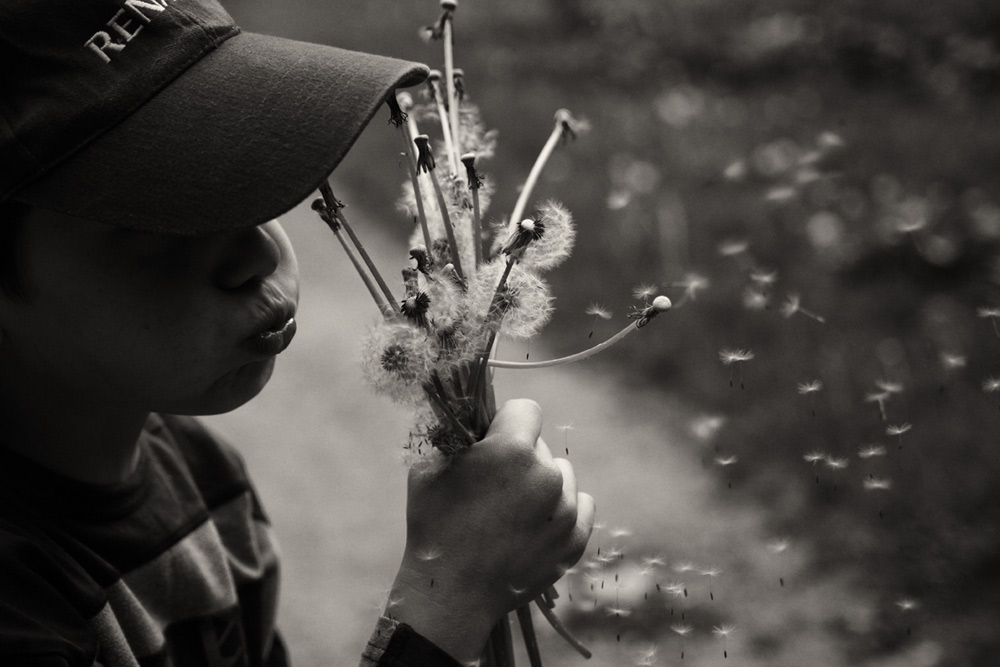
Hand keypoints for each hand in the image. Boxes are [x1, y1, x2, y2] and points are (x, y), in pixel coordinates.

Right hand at [386, 399, 594, 662]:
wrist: (451, 593)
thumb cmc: (434, 525)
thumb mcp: (429, 467)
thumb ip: (458, 436)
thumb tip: (477, 421)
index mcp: (513, 450)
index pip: (526, 409)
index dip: (505, 422)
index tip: (492, 442)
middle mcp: (547, 475)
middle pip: (541, 446)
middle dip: (520, 457)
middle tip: (494, 485)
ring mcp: (566, 510)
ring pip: (561, 475)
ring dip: (542, 483)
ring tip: (513, 509)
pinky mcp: (575, 540)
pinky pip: (581, 506)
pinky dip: (562, 510)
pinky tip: (536, 522)